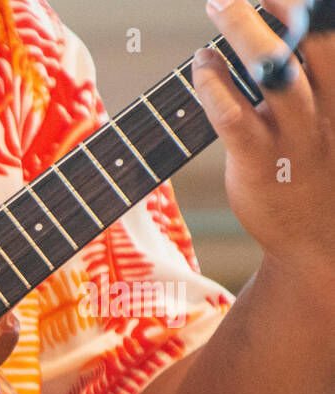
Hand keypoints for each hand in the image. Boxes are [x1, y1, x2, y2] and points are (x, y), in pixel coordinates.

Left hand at [196, 0, 334, 277]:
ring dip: (243, 31)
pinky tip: (201, 65)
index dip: (318, 8)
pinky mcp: (261, 162)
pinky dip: (214, 84)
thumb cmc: (320, 169)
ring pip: (274, 70)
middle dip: (284, 4)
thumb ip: (313, 78)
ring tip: (218, 2)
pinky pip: (234, 116)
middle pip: (317, 39)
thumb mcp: (330, 119)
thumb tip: (277, 35)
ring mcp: (297, 134)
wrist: (317, 241)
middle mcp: (331, 107)